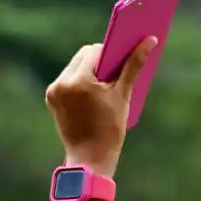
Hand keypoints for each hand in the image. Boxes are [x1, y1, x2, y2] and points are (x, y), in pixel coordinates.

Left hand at [45, 37, 157, 176]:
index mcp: (79, 81)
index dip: (111, 51)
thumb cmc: (110, 130)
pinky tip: (93, 91)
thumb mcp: (123, 95)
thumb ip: (133, 65)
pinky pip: (68, 80)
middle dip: (100, 59)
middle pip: (83, 56)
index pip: (95, 50)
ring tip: (105, 80)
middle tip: (117, 67)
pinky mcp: (51, 98)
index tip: (123, 54)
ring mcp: (54, 91)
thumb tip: (149, 40)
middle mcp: (62, 83)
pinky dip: (80, 81)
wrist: (89, 160)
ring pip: (75, 67)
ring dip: (90, 69)